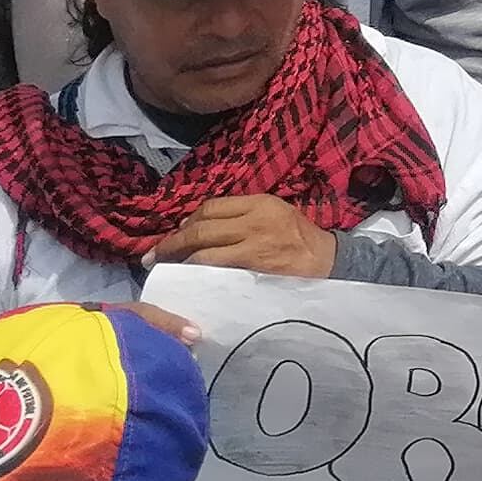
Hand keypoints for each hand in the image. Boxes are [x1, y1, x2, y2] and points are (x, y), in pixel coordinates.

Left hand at [147, 196, 336, 280]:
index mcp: (260, 202)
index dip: (188, 222)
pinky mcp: (253, 263)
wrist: (329, 262)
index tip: (176, 235)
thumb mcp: (275, 217)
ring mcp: (254, 241)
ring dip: (177, 259)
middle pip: (201, 226)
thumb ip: (244, 219)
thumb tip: (203, 229)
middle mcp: (254, 217)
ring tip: (163, 268)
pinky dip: (195, 271)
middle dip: (172, 242)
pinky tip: (186, 277)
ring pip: (202, 247)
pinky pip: (214, 266)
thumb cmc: (300, 241)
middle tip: (153, 256)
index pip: (212, 207)